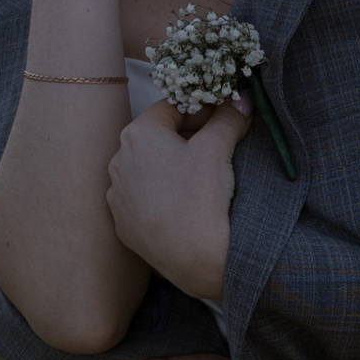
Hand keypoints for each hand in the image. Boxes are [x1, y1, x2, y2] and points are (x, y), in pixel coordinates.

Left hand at [105, 100, 243, 303]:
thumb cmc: (201, 196)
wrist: (195, 260)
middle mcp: (118, 162)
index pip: (172, 108)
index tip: (224, 119)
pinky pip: (145, 201)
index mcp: (136, 135)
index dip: (202, 110)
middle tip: (219, 147)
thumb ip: (228, 118)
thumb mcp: (218, 148)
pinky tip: (186, 205)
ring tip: (203, 180)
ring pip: (150, 170)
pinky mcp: (124, 226)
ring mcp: (118, 197)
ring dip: (174, 168)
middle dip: (189, 139)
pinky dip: (164, 197)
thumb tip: (242, 99)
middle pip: (159, 139)